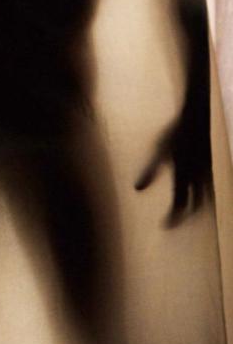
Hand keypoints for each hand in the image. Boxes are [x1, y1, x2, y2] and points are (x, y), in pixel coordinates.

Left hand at [135, 94, 211, 225]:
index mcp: (185, 177)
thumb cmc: (174, 133)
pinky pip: (205, 189)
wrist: (195, 118)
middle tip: (171, 222)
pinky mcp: (206, 167)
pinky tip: (188, 193)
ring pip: (203, 199)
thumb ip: (149, 171)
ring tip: (180, 212)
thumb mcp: (157, 151)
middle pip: (195, 207)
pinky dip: (197, 197)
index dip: (172, 219)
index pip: (179, 206)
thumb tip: (137, 189)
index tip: (163, 225)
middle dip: (184, 217)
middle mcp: (197, 178)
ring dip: (192, 208)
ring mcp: (204, 173)